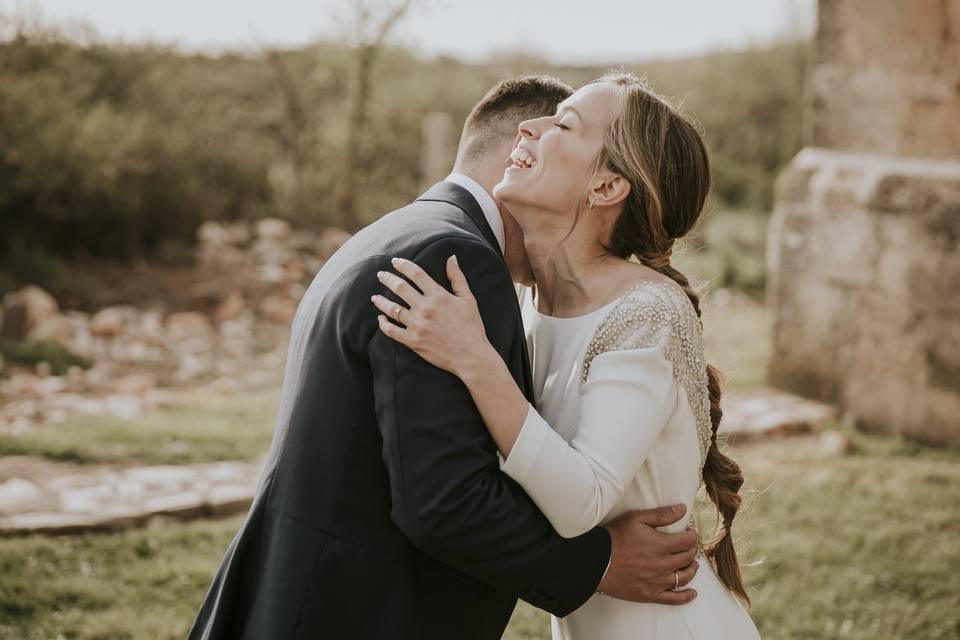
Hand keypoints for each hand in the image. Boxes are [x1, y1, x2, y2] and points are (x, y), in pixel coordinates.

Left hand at [372, 255, 496, 376]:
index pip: (416, 274)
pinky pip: (391, 331)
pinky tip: (380, 319)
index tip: (395, 261)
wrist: (470, 356)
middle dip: (388, 279)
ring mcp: (417, 325)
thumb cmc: (472, 327)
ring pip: (392, 309)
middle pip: (400, 288)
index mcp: (439, 296)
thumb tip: (451, 258)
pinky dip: (383, 324)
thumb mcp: (468, 299)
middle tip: (381, 275)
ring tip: (375, 297)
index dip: (403, 265)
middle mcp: (425, 309)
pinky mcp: (413, 341)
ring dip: (381, 301)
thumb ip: (457, 278)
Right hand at [597, 504, 699, 604]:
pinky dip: (686, 597)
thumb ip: (662, 514)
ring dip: (692, 569)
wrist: (597, 561)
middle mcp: (663, 565)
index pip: (688, 541)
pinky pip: (674, 599)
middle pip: (687, 557)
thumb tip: (682, 509)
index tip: (690, 532)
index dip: (692, 535)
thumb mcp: (636, 518)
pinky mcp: (650, 594)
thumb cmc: (615, 537)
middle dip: (691, 549)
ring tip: (692, 564)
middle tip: (689, 545)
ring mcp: (658, 582)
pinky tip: (692, 593)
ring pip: (684, 577)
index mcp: (662, 545)